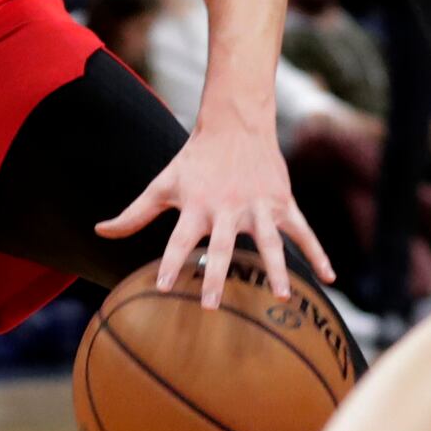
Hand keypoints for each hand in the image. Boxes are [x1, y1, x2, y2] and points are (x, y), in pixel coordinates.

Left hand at [99, 116, 334, 308]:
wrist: (235, 124)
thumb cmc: (194, 160)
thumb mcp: (162, 184)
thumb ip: (134, 214)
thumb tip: (99, 232)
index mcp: (197, 206)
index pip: (179, 239)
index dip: (169, 262)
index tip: (161, 287)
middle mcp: (227, 208)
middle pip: (221, 246)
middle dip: (216, 275)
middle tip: (210, 306)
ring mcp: (258, 207)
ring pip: (269, 241)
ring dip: (277, 268)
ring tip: (283, 296)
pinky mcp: (282, 203)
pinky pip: (303, 231)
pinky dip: (319, 252)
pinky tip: (330, 277)